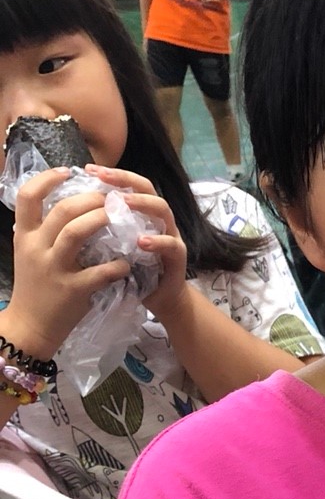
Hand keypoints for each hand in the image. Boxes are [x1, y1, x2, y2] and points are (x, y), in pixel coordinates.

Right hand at [3, 167, 131, 358]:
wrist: (30, 326)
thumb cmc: (35, 286)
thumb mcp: (27, 253)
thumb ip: (38, 229)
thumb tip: (57, 200)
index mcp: (24, 236)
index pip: (27, 196)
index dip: (47, 178)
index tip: (69, 171)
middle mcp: (36, 248)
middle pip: (62, 210)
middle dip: (90, 199)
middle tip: (109, 197)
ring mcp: (54, 269)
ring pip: (76, 233)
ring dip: (102, 220)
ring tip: (119, 218)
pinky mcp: (73, 290)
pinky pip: (100, 272)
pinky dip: (117, 265)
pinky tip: (126, 262)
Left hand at [85, 165, 186, 319]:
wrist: (159, 298)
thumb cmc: (134, 270)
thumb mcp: (114, 245)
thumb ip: (101, 228)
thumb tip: (69, 210)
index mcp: (142, 213)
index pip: (129, 184)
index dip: (111, 175)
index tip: (88, 170)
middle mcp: (158, 219)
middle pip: (147, 188)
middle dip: (125, 180)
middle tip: (103, 177)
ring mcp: (171, 235)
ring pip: (162, 210)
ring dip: (142, 204)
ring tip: (123, 203)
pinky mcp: (178, 256)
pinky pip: (171, 245)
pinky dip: (158, 241)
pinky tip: (142, 242)